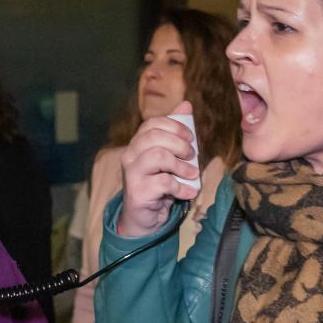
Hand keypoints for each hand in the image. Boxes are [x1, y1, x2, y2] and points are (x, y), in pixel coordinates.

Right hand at [117, 101, 199, 236]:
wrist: (146, 218)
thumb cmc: (159, 184)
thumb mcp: (169, 157)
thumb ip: (176, 133)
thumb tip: (186, 104)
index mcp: (137, 143)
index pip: (153, 123)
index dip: (175, 126)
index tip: (191, 137)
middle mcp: (130, 155)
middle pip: (155, 136)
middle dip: (180, 144)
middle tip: (192, 156)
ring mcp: (131, 174)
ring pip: (158, 156)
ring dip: (181, 165)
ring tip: (192, 174)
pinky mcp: (137, 192)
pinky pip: (164, 182)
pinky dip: (182, 187)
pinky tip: (189, 192)